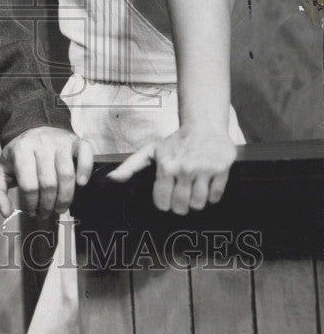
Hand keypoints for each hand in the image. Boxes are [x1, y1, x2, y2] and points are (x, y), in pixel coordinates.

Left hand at [0, 126, 92, 219]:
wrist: (32, 129)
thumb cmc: (18, 156)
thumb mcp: (1, 172)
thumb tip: (5, 212)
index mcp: (21, 151)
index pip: (29, 186)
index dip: (31, 204)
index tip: (32, 212)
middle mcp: (41, 144)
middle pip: (48, 184)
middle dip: (48, 205)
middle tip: (46, 213)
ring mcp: (60, 141)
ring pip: (66, 175)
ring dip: (65, 198)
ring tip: (60, 208)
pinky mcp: (75, 141)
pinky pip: (85, 154)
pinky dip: (85, 170)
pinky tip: (81, 184)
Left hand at [107, 126, 236, 213]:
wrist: (204, 126)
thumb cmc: (176, 142)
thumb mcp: (150, 151)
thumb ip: (130, 166)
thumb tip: (111, 179)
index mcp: (166, 167)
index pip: (162, 203)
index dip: (164, 203)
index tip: (167, 197)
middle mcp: (184, 169)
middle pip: (181, 207)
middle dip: (180, 205)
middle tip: (182, 195)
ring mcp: (204, 170)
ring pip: (199, 204)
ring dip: (196, 201)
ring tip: (194, 188)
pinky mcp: (222, 170)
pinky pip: (215, 197)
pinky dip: (212, 195)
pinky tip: (206, 183)